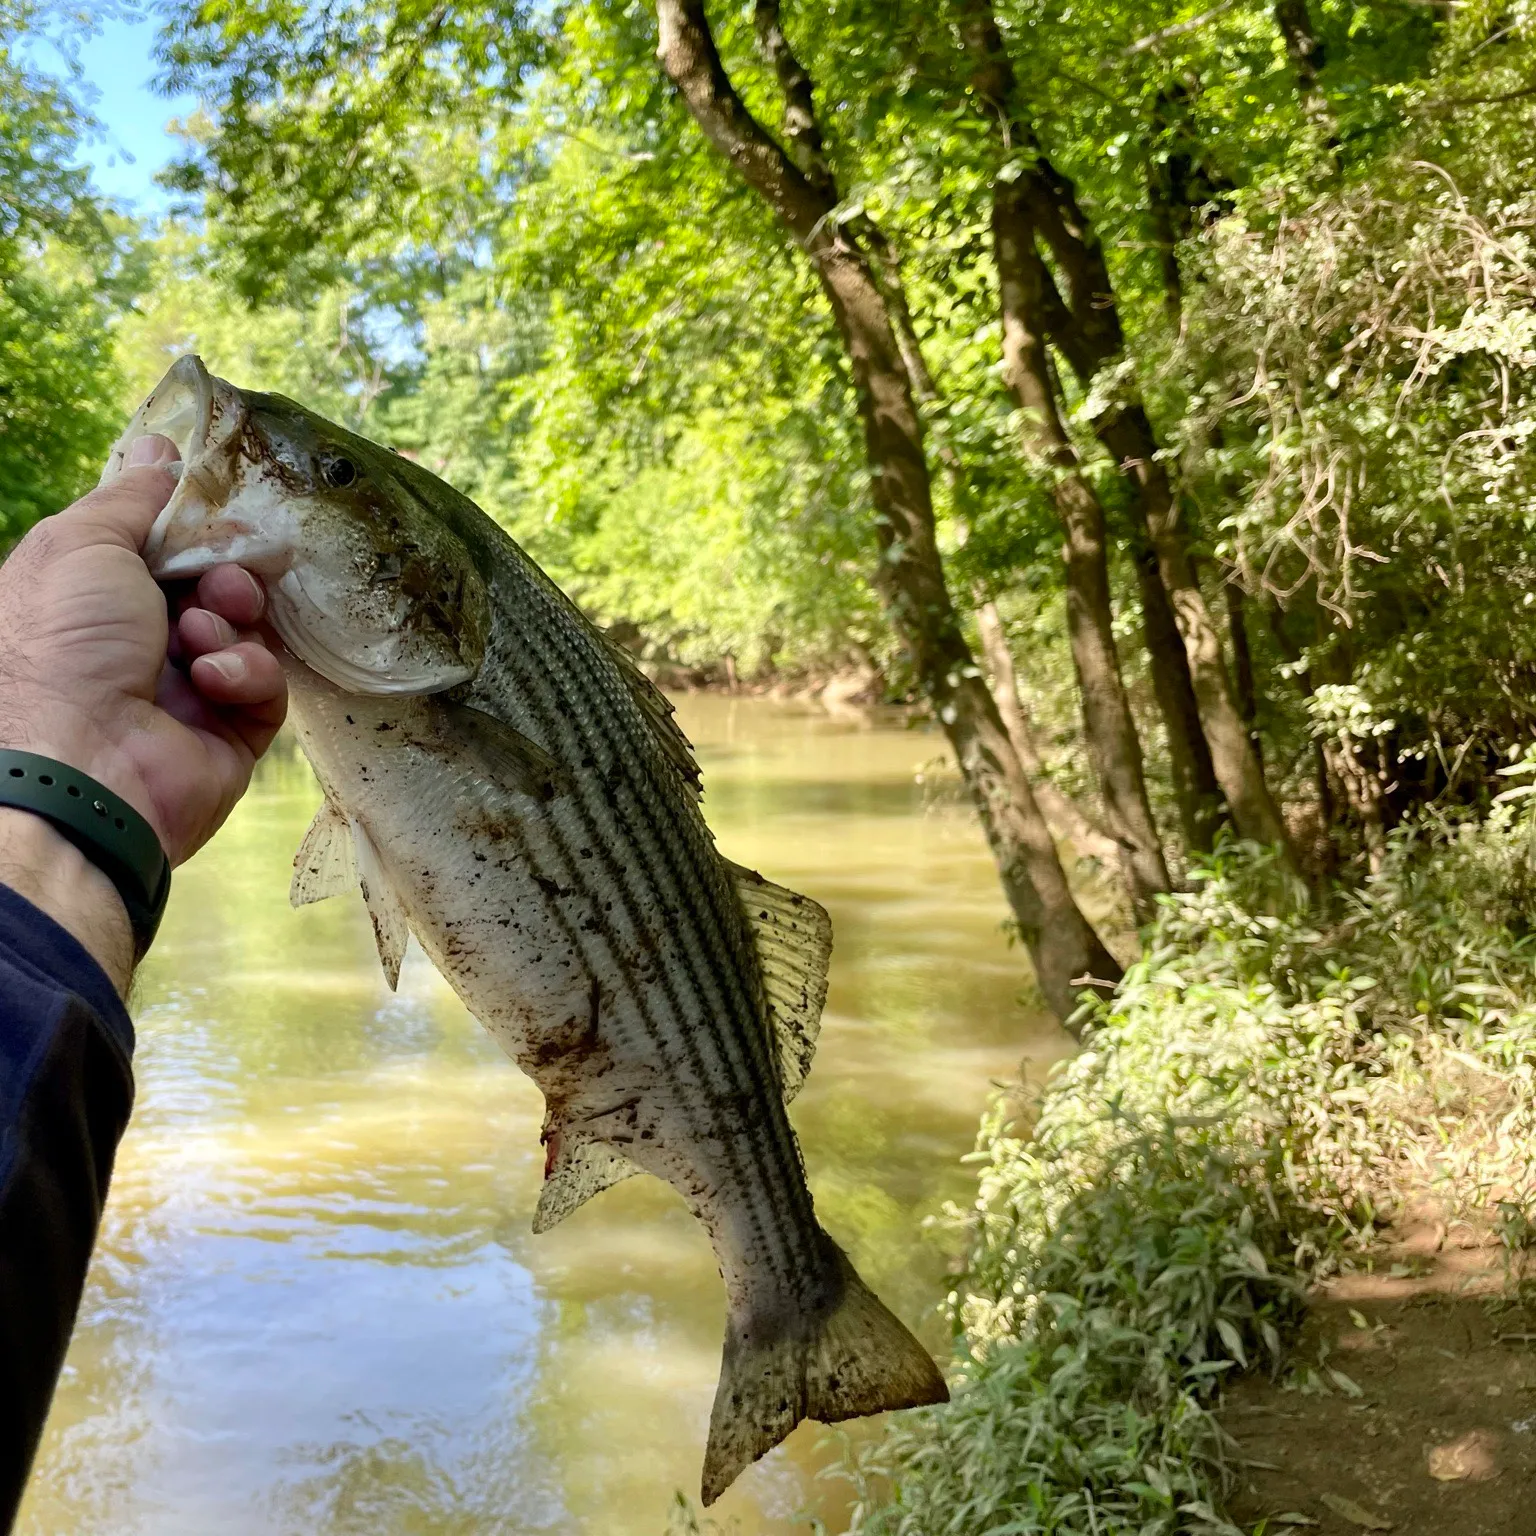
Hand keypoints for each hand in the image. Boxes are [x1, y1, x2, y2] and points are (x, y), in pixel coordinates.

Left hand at [0, 434, 287, 866]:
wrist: (84, 763)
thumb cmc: (66, 644)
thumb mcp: (83, 545)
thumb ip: (131, 497)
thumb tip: (162, 449)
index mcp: (91, 601)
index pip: (157, 551)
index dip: (190, 530)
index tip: (216, 511)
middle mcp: (136, 647)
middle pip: (210, 587)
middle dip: (222, 573)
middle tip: (218, 578)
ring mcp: (186, 694)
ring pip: (244, 633)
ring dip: (231, 621)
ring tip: (203, 633)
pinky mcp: (231, 734)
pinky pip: (264, 688)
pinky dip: (244, 674)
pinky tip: (212, 681)